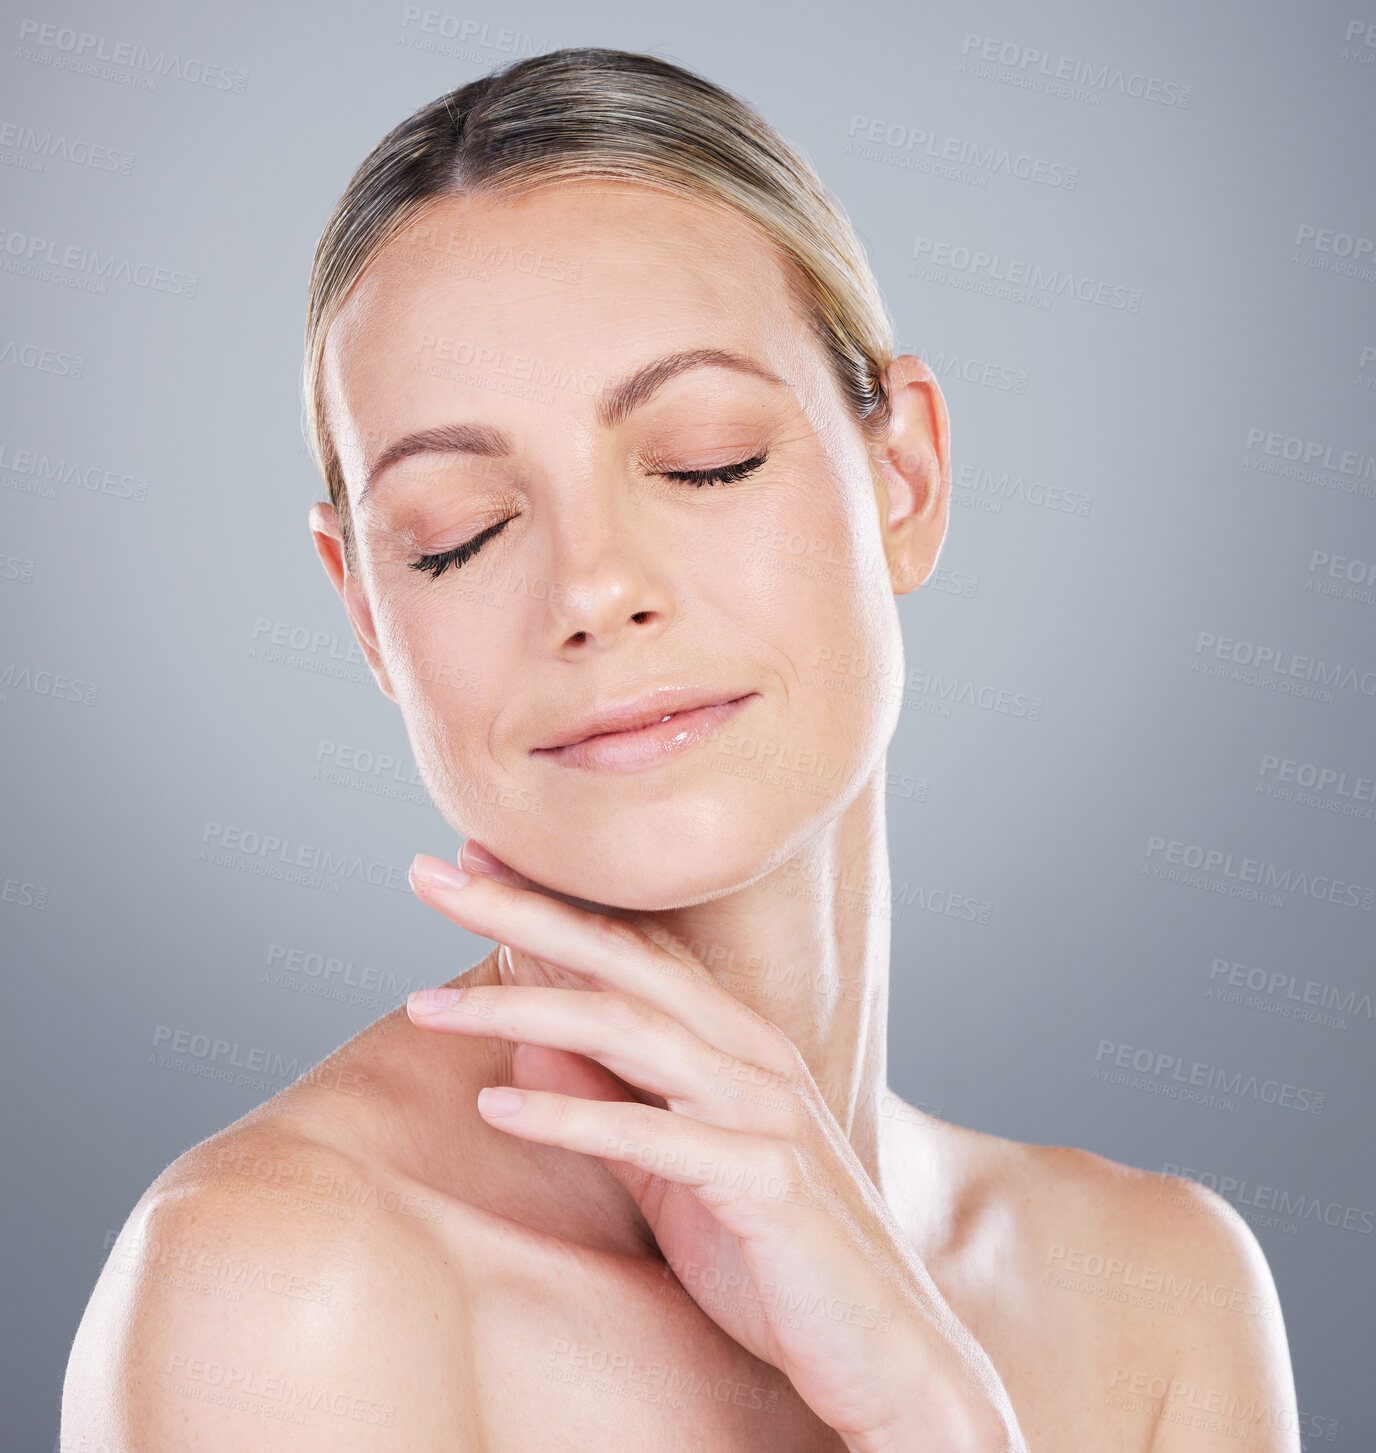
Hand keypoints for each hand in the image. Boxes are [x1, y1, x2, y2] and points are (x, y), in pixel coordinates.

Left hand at [404, 844, 1021, 1452]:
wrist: (885, 1348)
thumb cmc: (776, 1256)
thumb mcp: (672, 1172)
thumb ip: (610, 1105)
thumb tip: (526, 1050)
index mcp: (736, 1041)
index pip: (629, 948)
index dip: (548, 901)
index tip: (468, 864)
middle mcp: (753, 1055)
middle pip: (622, 961)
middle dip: (522, 911)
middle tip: (431, 873)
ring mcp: (765, 1111)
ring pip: (630, 1031)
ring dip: (521, 1009)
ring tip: (423, 1004)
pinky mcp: (767, 1180)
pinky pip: (654, 1137)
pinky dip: (571, 1117)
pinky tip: (493, 1107)